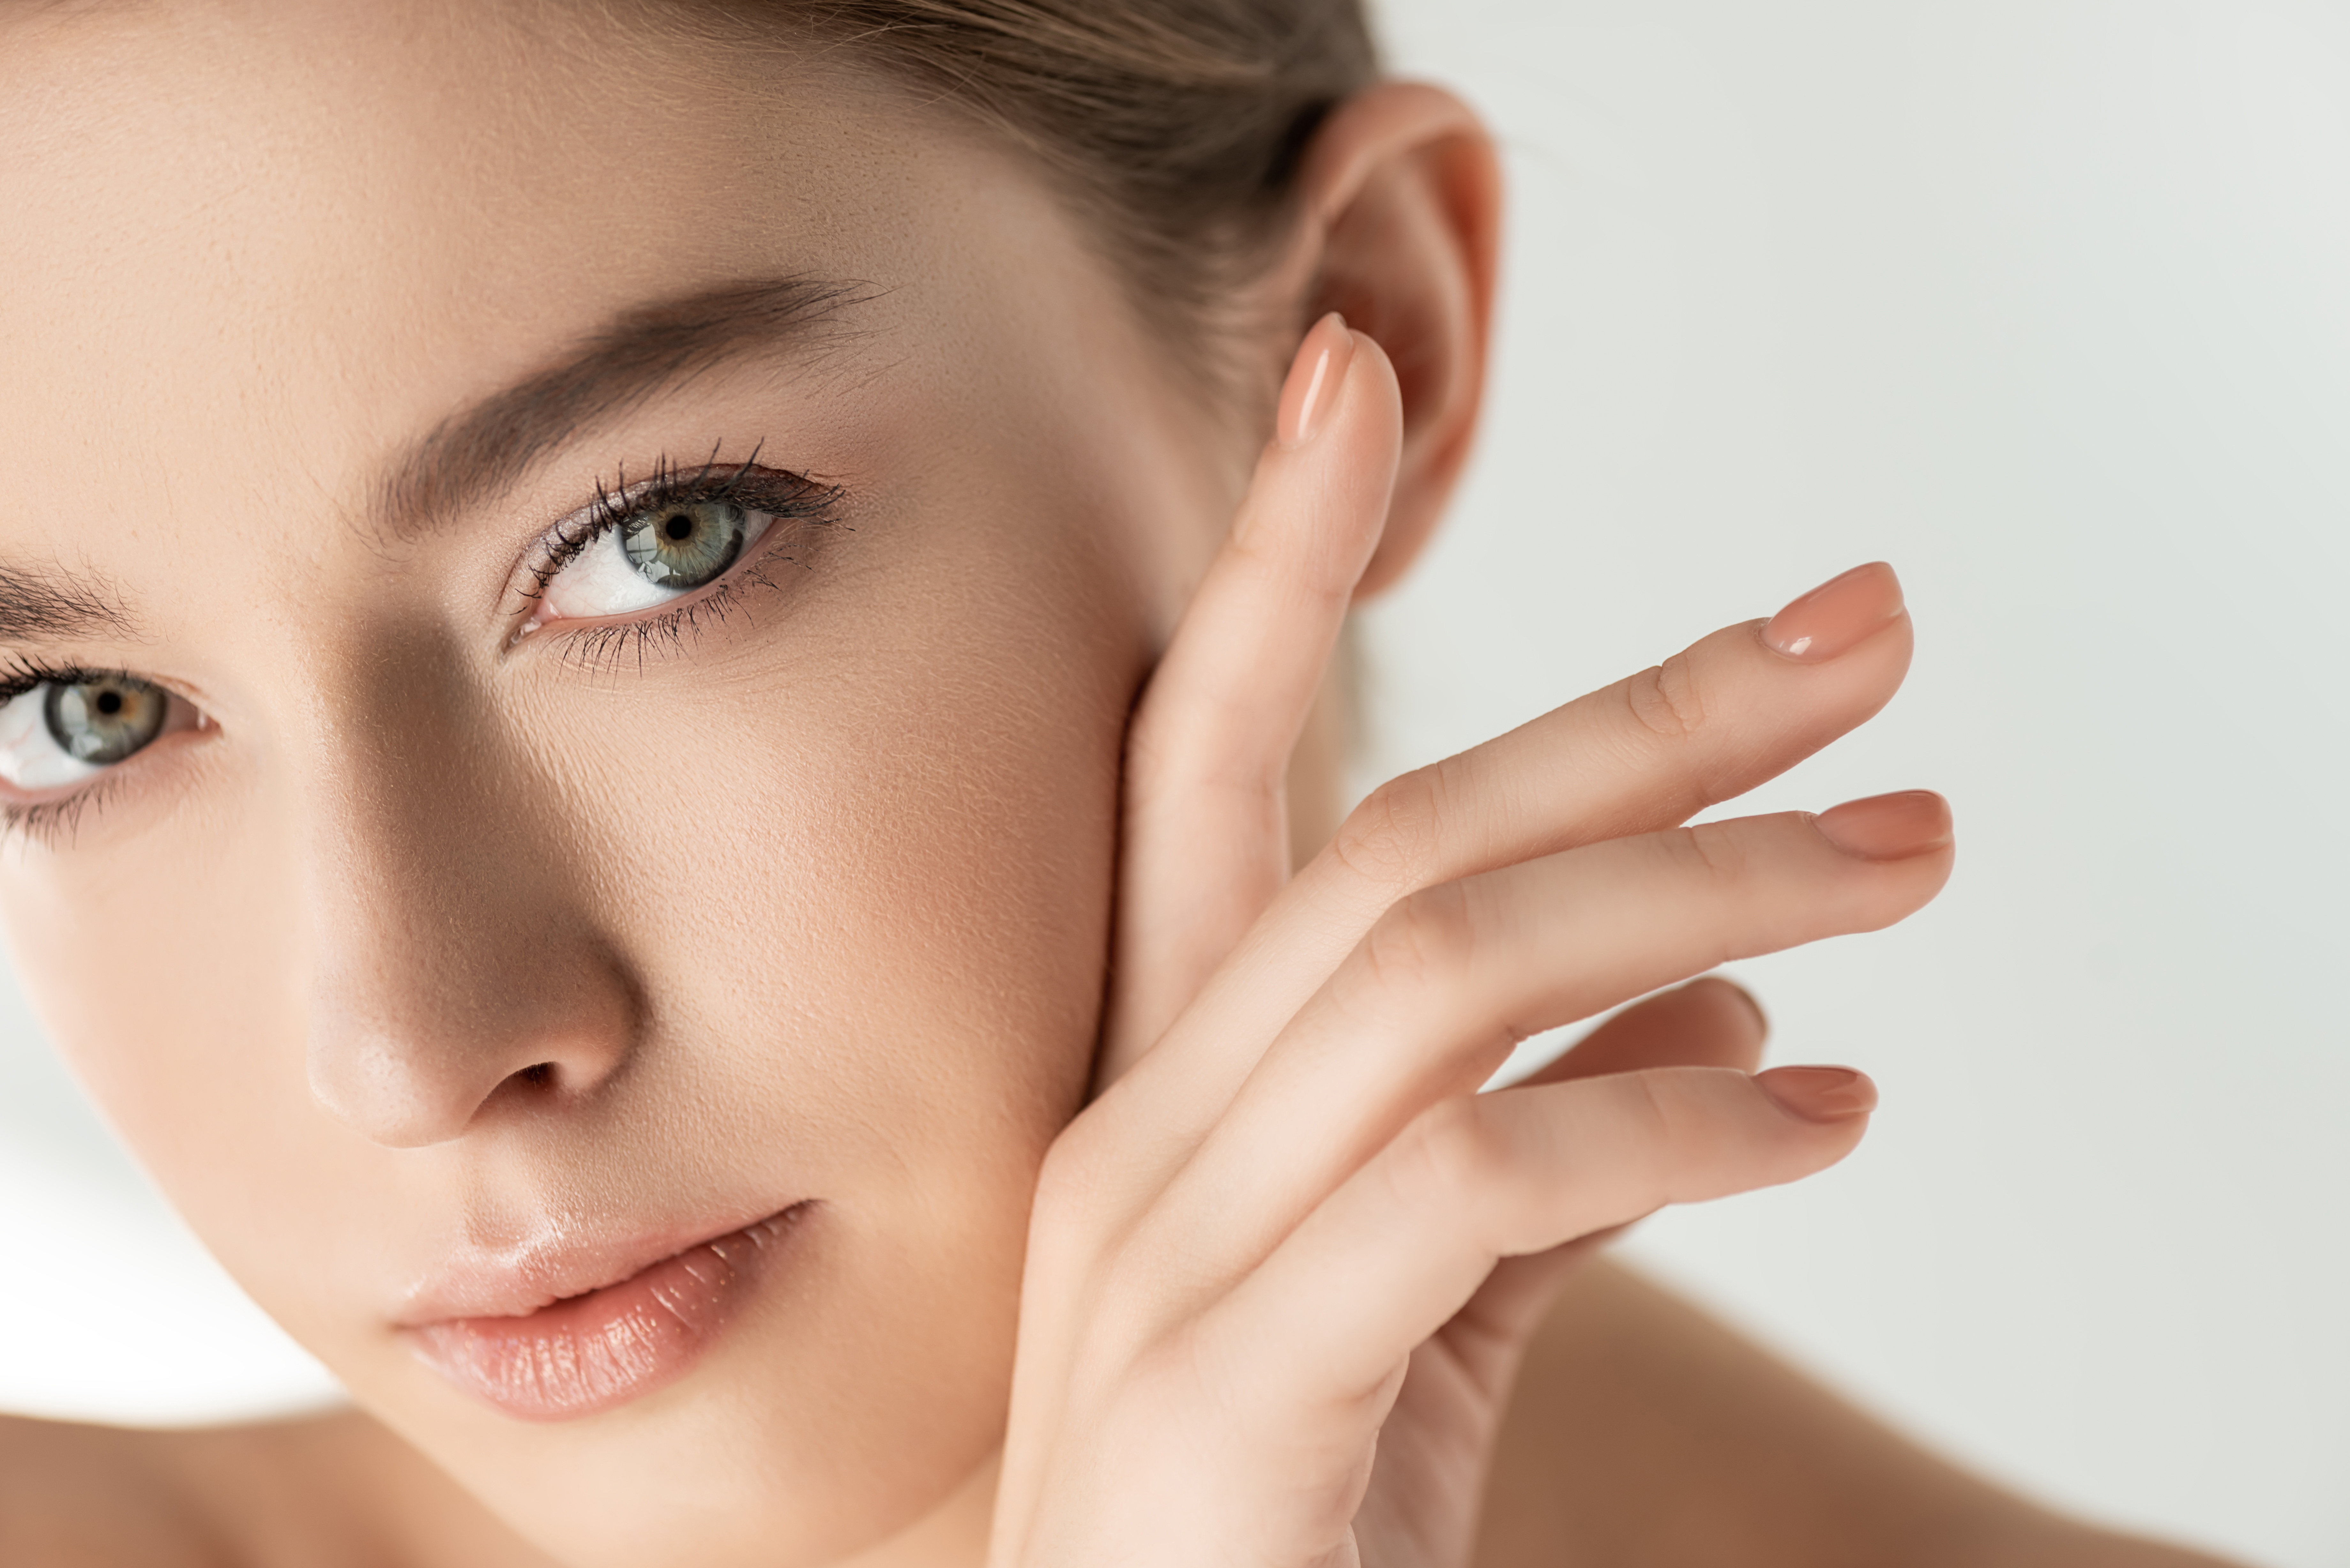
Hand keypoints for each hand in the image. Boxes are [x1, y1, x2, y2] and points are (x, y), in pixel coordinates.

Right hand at [989, 315, 1951, 1567]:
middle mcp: (1133, 1138)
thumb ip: (1541, 1147)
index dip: (1272, 563)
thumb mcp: (1421, 1311)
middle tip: (1861, 637)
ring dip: (1706, 888)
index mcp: (1156, 1097)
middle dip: (1635, 717)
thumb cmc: (1276, 1529)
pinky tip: (1825, 1107)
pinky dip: (1680, 1122)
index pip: (1206, 770)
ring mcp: (1160, 1258)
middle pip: (1398, 846)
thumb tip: (1715, 988)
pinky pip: (1485, 1182)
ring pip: (1445, 977)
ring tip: (1904, 861)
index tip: (1348, 373)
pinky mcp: (1235, 1388)